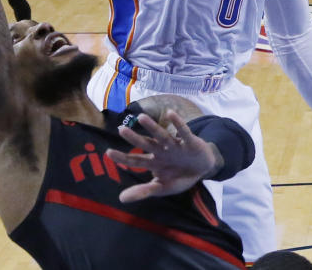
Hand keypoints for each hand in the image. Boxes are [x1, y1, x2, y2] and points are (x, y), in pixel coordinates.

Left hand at [105, 111, 219, 202]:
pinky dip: (178, 123)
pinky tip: (171, 114)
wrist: (203, 169)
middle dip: (134, 138)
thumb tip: (121, 199)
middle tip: (121, 129)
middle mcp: (161, 151)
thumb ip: (144, 191)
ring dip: (152, 127)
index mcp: (154, 162)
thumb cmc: (180, 177)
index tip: (108, 152)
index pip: (135, 160)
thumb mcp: (162, 187)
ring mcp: (175, 145)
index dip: (122, 157)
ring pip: (161, 135)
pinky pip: (183, 132)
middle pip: (145, 144)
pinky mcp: (190, 142)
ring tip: (141, 117)